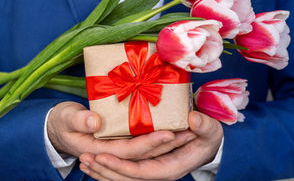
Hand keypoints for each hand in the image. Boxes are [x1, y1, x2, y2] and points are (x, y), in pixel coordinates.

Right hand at [47, 102, 196, 159]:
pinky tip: (170, 128)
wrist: (58, 126)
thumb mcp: (65, 117)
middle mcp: (111, 154)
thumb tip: (94, 120)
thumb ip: (78, 120)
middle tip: (189, 131)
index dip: (150, 143)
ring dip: (166, 143)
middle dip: (167, 144)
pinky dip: (156, 139)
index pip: (130, 151)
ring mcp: (117, 150)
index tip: (169, 133)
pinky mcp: (120, 142)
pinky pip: (141, 144)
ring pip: (146, 150)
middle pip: (144, 153)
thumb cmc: (60, 120)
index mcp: (98, 150)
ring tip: (187, 130)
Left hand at [78, 111, 222, 179]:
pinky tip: (93, 164)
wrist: (209, 144)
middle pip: (126, 177)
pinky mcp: (146, 166)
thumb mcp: (210, 129)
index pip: (141, 171)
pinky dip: (108, 170)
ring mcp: (151, 171)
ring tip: (82, 161)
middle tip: (84, 156)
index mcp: (171, 168)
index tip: (100, 153)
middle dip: (104, 169)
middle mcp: (158, 174)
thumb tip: (192, 118)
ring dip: (102, 172)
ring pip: (122, 178)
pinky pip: (124, 173)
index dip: (120, 165)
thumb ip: (204, 125)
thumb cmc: (208, 135)